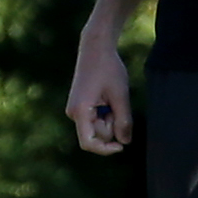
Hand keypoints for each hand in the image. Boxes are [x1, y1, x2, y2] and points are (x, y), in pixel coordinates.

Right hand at [67, 24, 133, 154]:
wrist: (95, 48)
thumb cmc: (109, 69)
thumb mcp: (121, 96)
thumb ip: (123, 121)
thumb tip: (124, 143)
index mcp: (80, 111)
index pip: (89, 143)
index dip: (105, 149)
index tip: (121, 146)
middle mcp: (73, 113)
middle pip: (96, 135)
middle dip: (111, 125)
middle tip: (118, 103)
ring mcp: (75, 110)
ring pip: (97, 127)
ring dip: (109, 118)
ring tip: (112, 97)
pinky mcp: (79, 106)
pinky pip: (95, 119)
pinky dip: (105, 113)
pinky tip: (107, 96)